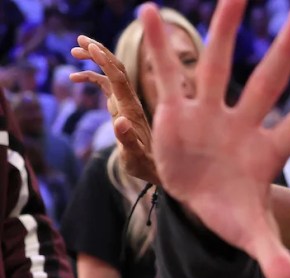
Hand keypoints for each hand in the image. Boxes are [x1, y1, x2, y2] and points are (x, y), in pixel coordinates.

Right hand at [70, 35, 158, 183]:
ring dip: (95, 60)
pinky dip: (92, 77)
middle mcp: (130, 102)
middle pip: (116, 69)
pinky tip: (75, 78)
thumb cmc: (146, 165)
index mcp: (131, 109)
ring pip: (111, 74)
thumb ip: (127, 140)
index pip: (119, 78)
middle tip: (79, 39)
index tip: (90, 46)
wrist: (159, 169)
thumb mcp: (134, 156)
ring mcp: (127, 104)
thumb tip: (118, 121)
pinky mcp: (123, 108)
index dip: (106, 61)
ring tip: (74, 51)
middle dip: (100, 52)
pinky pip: (107, 86)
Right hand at [138, 0, 289, 277]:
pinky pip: (166, 77)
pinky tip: (150, 11)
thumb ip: (281, 267)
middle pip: (265, 84)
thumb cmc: (233, 214)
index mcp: (266, 153)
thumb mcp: (256, 241)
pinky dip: (157, 48)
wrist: (199, 205)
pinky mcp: (174, 115)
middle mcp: (241, 126)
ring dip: (223, 32)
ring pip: (215, 67)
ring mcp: (207, 116)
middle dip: (282, 52)